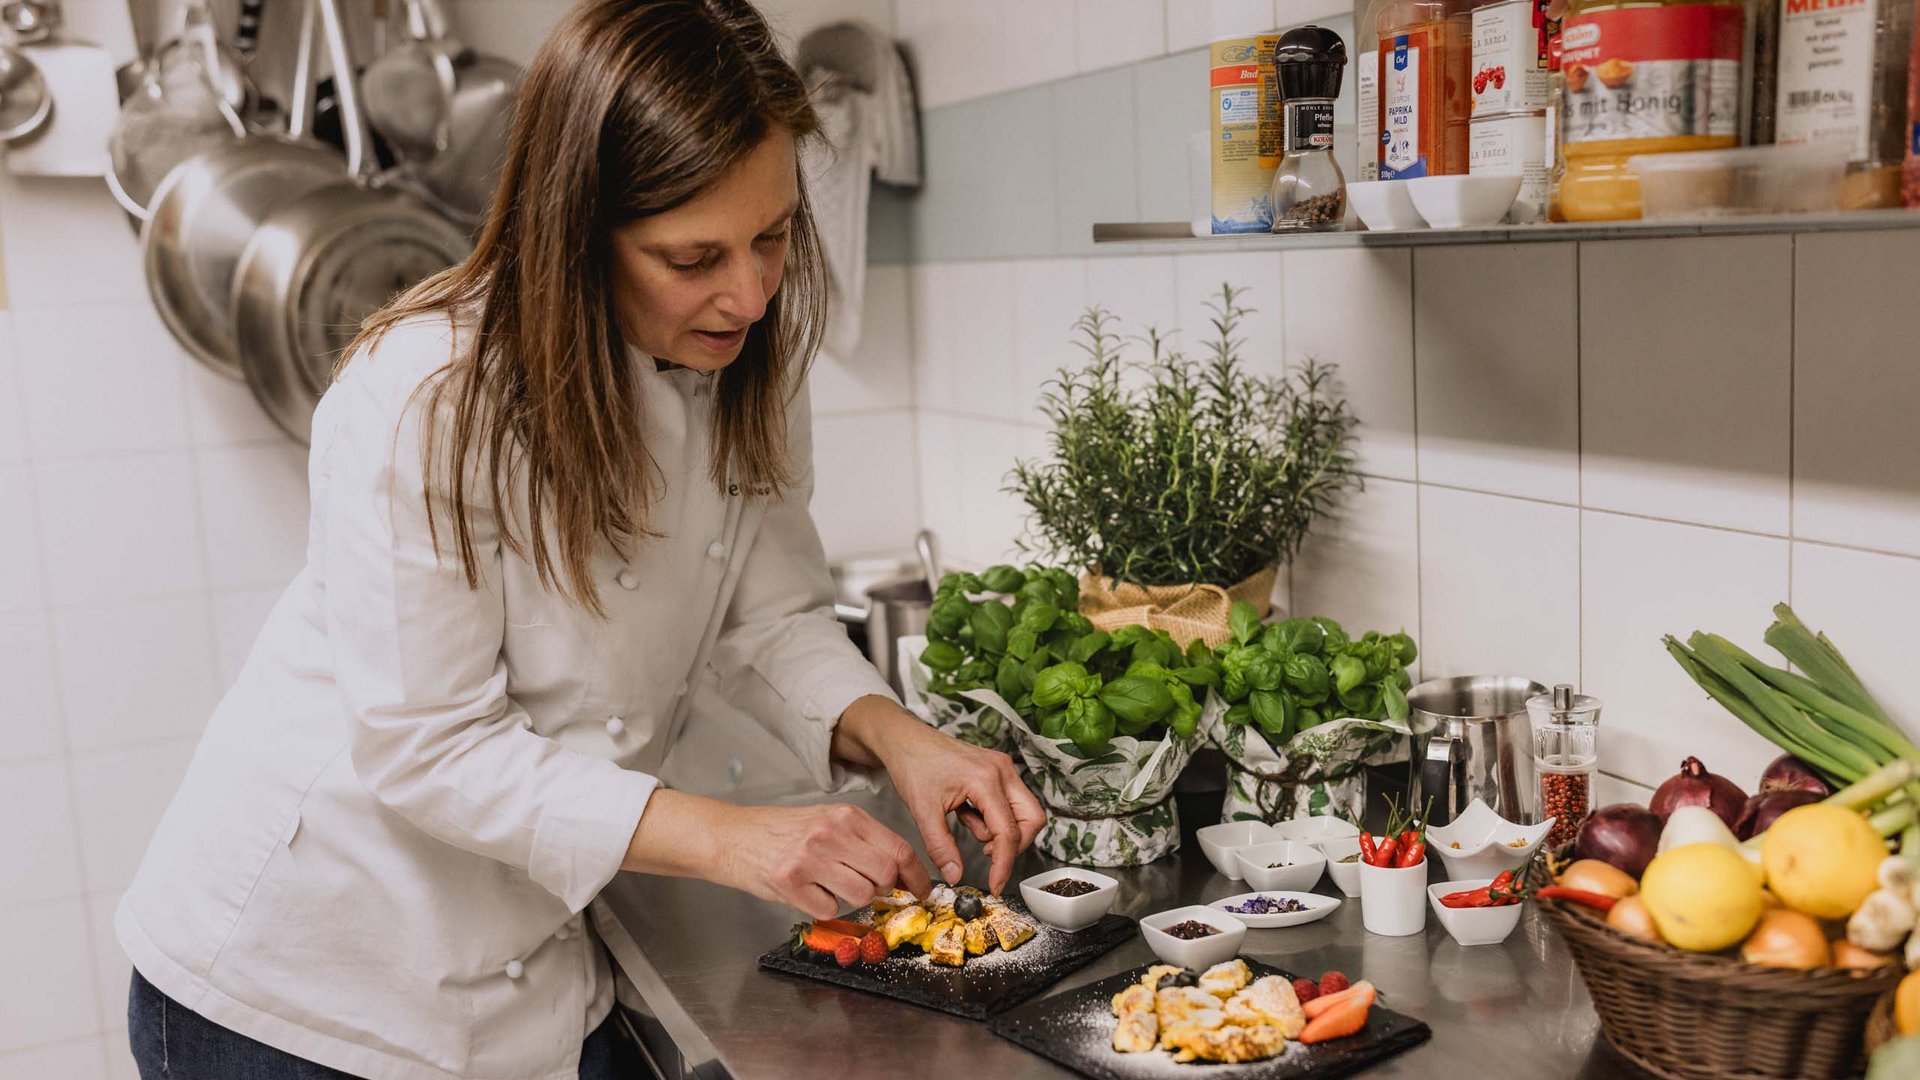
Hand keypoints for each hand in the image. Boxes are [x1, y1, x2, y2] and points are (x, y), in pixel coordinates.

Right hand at [716, 802, 930, 919]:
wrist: (732, 836)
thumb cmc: (780, 831)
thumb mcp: (826, 820)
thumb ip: (861, 840)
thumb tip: (899, 870)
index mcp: (845, 816)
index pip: (899, 849)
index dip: (916, 876)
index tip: (920, 890)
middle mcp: (831, 834)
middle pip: (885, 875)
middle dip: (883, 889)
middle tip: (867, 888)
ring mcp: (810, 858)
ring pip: (861, 895)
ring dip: (852, 899)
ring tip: (830, 886)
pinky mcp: (790, 883)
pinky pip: (829, 909)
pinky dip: (824, 908)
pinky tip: (809, 892)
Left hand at [834, 697, 1045, 894]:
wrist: (905, 739)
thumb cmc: (913, 765)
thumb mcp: (922, 811)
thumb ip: (941, 847)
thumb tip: (955, 876)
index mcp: (986, 779)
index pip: (1009, 832)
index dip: (1004, 864)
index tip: (995, 885)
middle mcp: (1002, 771)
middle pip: (1032, 820)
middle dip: (1013, 844)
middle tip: (984, 851)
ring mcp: (1003, 768)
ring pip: (1025, 812)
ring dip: (999, 829)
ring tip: (964, 820)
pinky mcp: (999, 770)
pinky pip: (1010, 803)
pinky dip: (994, 817)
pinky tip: (966, 811)